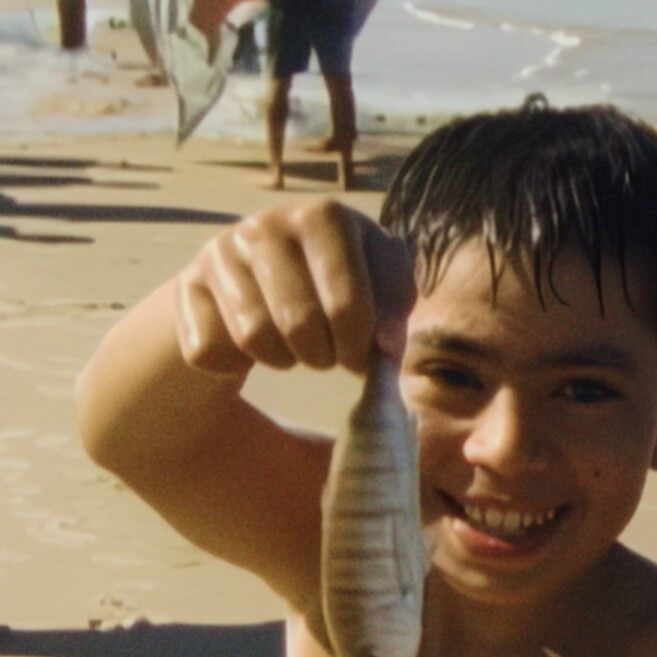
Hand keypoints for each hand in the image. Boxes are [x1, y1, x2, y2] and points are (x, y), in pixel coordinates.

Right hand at [174, 198, 414, 377]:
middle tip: (329, 355)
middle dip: (323, 356)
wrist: (271, 269)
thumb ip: (393, 316)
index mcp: (324, 216)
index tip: (362, 358)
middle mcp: (265, 223)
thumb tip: (386, 350)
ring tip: (295, 346)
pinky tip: (252, 342)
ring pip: (254, 338)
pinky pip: (210, 348)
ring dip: (283, 359)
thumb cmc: (343, 279)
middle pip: (298, 324)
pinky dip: (236, 363)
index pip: (346, 306)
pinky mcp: (187, 284)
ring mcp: (219, 250)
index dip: (359, 348)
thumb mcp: (383, 287)